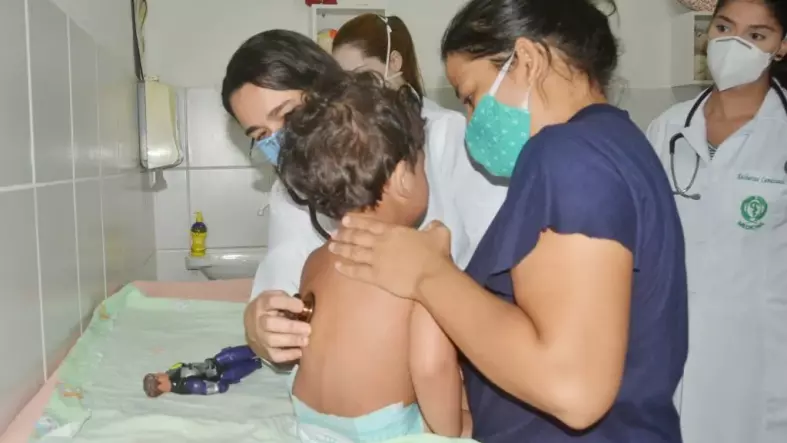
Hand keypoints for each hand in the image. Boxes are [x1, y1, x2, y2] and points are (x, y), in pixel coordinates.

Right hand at [244, 290, 310, 362]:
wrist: (252, 324)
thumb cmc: (271, 308)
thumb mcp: (276, 297)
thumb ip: (289, 300)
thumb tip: (306, 308)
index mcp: (262, 303)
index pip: (272, 302)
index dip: (288, 303)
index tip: (302, 307)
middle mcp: (258, 320)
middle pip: (270, 324)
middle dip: (291, 327)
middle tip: (308, 329)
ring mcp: (259, 337)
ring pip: (272, 341)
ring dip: (291, 341)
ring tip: (306, 340)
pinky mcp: (263, 351)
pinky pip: (274, 356)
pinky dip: (288, 355)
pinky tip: (300, 352)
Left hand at [329, 216, 452, 299]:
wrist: (431, 276)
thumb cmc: (436, 254)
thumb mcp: (439, 233)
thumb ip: (434, 226)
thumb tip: (433, 224)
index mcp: (394, 232)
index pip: (370, 224)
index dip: (356, 221)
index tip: (344, 219)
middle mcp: (381, 244)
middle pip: (358, 237)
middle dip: (344, 235)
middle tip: (332, 234)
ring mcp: (376, 260)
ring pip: (354, 253)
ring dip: (341, 249)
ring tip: (331, 247)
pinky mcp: (376, 277)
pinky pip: (357, 272)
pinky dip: (346, 269)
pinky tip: (337, 266)